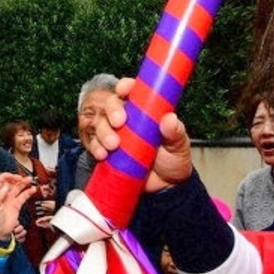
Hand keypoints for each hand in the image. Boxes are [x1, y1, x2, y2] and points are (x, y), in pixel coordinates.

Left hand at [0, 173, 36, 239]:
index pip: (0, 180)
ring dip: (23, 183)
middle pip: (10, 182)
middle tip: (21, 178)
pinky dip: (28, 192)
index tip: (12, 176)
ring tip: (29, 180)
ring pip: (18, 188)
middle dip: (16, 178)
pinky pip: (23, 196)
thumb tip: (5, 187)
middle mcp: (3, 195)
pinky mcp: (16, 206)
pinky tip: (32, 189)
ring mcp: (10, 200)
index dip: (6, 176)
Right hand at [84, 77, 194, 191]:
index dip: (126, 86)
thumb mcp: (179, 146)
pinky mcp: (106, 150)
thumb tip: (170, 119)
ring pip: (99, 123)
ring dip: (102, 132)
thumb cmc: (173, 159)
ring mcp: (115, 134)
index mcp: (145, 110)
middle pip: (111, 105)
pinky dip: (95, 147)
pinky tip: (102, 155)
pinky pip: (93, 144)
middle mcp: (128, 119)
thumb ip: (175, 132)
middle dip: (111, 111)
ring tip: (112, 146)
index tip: (123, 90)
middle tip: (119, 123)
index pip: (133, 91)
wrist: (165, 187)